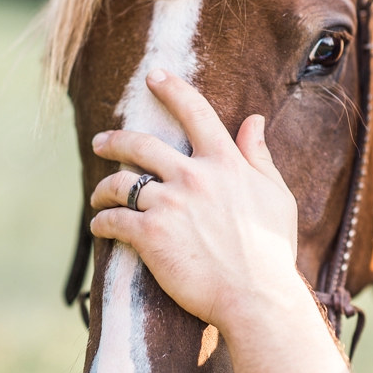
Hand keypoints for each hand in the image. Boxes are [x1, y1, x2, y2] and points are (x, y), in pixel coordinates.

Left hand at [89, 69, 298, 331]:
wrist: (257, 296)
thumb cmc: (271, 251)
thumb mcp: (275, 195)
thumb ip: (258, 156)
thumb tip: (253, 120)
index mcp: (225, 163)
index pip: (196, 113)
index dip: (172, 89)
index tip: (153, 76)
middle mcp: (194, 176)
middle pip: (141, 144)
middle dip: (114, 140)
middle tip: (100, 142)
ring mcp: (169, 204)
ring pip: (120, 183)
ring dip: (102, 188)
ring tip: (97, 196)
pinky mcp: (149, 234)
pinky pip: (112, 220)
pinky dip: (101, 222)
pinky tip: (99, 226)